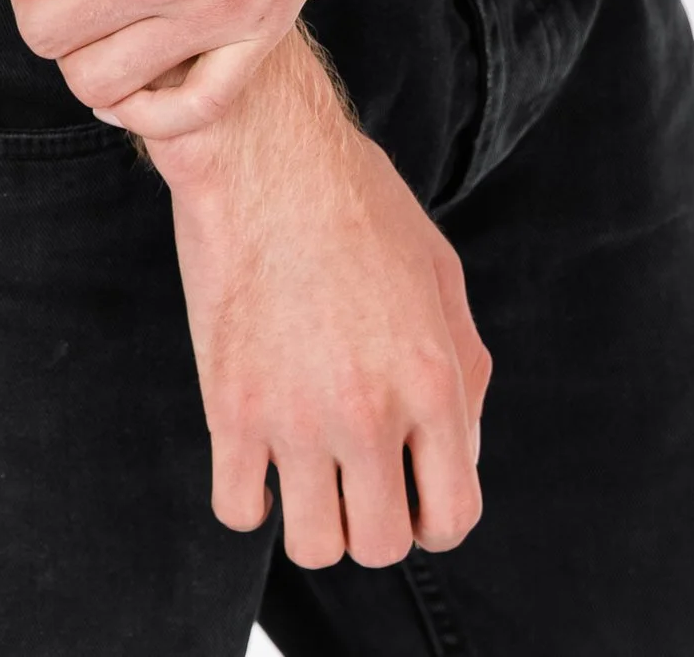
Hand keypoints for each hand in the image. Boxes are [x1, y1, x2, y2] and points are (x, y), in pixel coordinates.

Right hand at [151, 29, 490, 568]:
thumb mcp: (440, 273)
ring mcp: (296, 417)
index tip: (408, 491)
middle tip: (353, 469)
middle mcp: (370, 412)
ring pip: (314, 545)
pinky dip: (250, 498)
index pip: (451, 519)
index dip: (432, 518)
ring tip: (306, 464)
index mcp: (433, 380)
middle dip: (372, 517)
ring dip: (313, 516)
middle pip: (380, 545)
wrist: (263, 148)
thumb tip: (460, 455)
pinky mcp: (230, 407)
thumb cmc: (358, 202)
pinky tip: (256, 453)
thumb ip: (464, 370)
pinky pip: (239, 512)